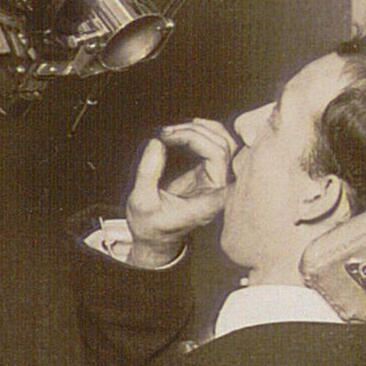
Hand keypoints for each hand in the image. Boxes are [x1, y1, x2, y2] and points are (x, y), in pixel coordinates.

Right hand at [123, 118, 235, 255]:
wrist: (156, 238)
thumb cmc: (150, 224)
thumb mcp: (141, 202)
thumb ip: (147, 173)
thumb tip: (156, 141)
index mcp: (212, 199)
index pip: (217, 154)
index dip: (192, 138)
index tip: (163, 137)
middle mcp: (222, 188)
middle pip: (222, 142)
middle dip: (190, 130)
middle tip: (161, 133)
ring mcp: (220, 179)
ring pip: (224, 139)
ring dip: (197, 128)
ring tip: (168, 131)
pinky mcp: (212, 172)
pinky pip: (218, 143)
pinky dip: (202, 130)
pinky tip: (182, 128)